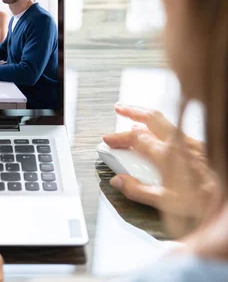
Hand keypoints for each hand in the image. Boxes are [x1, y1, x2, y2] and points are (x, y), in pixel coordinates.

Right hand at [103, 104, 217, 235]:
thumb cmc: (203, 201)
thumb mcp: (165, 202)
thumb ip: (138, 190)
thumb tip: (119, 181)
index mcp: (166, 154)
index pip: (136, 138)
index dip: (119, 137)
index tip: (108, 140)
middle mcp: (179, 143)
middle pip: (151, 118)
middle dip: (132, 110)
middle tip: (119, 108)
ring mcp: (192, 142)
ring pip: (166, 121)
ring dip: (147, 117)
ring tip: (136, 118)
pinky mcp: (203, 147)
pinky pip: (179, 129)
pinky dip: (164, 127)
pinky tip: (163, 135)